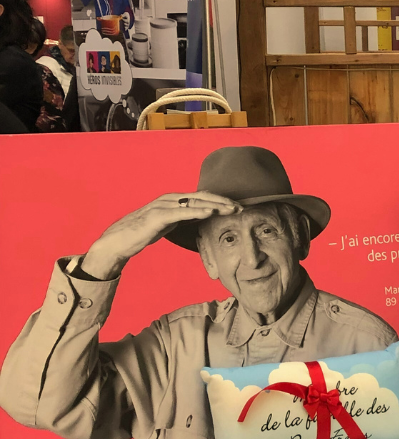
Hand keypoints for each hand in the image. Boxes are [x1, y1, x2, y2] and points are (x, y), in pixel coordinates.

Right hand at [81, 193, 239, 279]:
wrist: (117, 242)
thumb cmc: (142, 232)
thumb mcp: (168, 223)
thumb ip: (183, 218)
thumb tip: (201, 217)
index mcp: (173, 200)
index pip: (202, 197)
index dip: (220, 200)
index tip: (237, 207)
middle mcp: (169, 199)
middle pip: (202, 196)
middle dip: (223, 201)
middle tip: (241, 207)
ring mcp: (163, 206)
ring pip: (194, 202)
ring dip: (215, 205)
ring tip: (232, 208)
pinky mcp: (157, 217)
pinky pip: (181, 212)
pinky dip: (197, 211)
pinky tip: (210, 212)